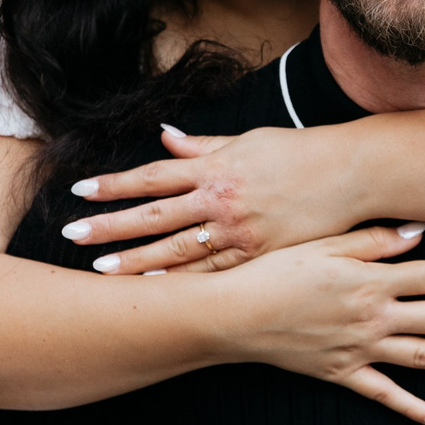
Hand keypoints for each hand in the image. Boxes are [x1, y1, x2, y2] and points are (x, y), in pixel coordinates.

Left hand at [61, 124, 365, 274]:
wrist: (351, 173)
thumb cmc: (299, 152)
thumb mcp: (248, 141)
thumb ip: (203, 146)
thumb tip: (164, 137)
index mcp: (216, 167)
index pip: (153, 175)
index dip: (114, 184)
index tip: (80, 191)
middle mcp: (221, 199)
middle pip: (154, 215)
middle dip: (110, 225)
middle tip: (73, 232)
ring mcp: (238, 230)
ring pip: (176, 249)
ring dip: (135, 260)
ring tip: (101, 268)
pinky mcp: (258, 254)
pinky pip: (211, 272)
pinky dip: (180, 280)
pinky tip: (153, 287)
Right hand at [206, 223, 424, 424]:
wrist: (234, 314)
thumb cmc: (274, 271)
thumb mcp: (325, 244)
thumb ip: (374, 240)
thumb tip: (419, 233)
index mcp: (371, 280)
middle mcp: (373, 316)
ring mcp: (360, 348)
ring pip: (423, 357)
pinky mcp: (342, 373)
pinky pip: (384, 396)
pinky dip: (413, 410)